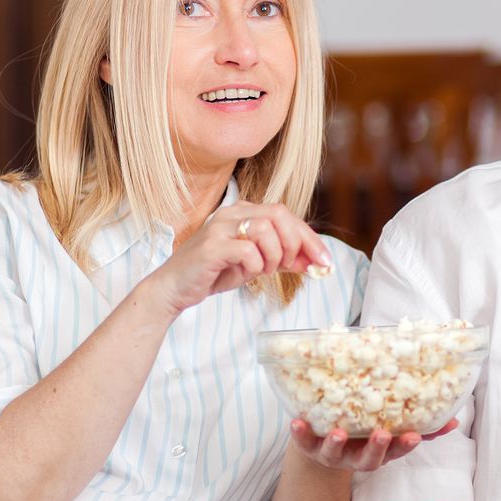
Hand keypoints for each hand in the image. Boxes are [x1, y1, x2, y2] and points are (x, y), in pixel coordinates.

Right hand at [144, 203, 331, 318]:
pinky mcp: (212, 246)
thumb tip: (312, 261)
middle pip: (279, 214)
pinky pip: (248, 250)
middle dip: (295, 243)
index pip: (285, 215)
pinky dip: (255, 266)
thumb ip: (282, 258)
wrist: (175, 288)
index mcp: (243, 211)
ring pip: (265, 230)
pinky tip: (246, 273)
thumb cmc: (213, 273)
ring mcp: (220, 227)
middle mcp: (231, 212)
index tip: (325, 260)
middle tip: (292, 266)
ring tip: (262, 270)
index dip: (309, 237)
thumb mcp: (255, 264)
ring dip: (273, 256)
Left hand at [287, 418, 458, 472]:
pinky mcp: (310, 446)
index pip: (396, 452)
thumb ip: (422, 427)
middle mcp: (356, 457)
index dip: (405, 446)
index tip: (414, 436)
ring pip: (335, 453)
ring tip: (338, 432)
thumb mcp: (392, 431)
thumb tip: (455, 420)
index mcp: (379, 452)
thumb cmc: (365, 433)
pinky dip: (300, 433)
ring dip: (337, 443)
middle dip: (376, 448)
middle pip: (368, 460)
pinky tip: (297, 421)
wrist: (324, 444)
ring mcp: (333, 454)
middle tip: (382, 434)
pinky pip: (304, 442)